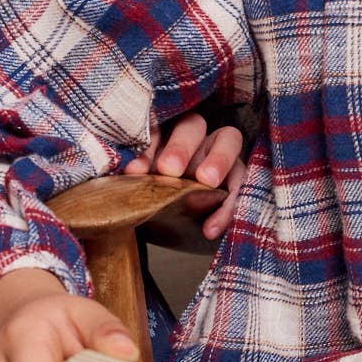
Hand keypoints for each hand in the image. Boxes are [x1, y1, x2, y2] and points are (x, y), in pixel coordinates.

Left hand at [125, 110, 245, 239]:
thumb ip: (130, 186)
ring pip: (228, 138)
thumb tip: (120, 179)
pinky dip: (228, 205)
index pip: (157, 126)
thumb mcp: (137, 197)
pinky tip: (211, 228)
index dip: (147, 145)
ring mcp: (217, 157)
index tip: (134, 171)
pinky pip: (241, 182)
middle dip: (180, 146)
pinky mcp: (235, 181)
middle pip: (193, 125)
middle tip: (168, 169)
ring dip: (217, 159)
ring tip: (206, 180)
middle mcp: (192, 141)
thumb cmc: (149, 207)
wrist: (168, 236)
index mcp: (161, 138)